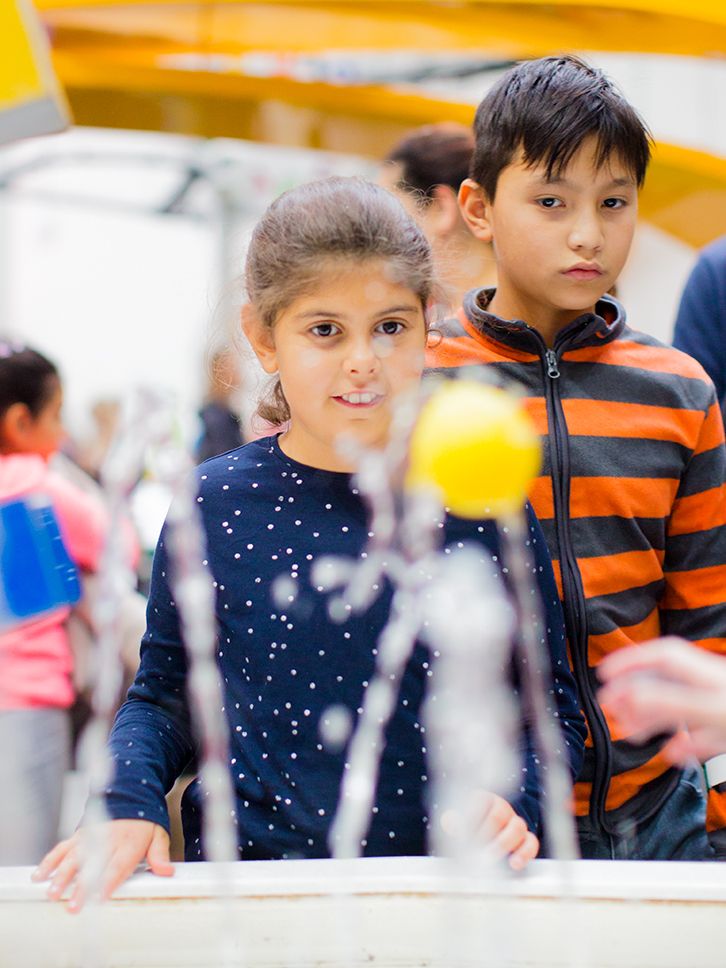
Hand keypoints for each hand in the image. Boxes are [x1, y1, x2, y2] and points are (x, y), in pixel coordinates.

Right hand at [32, 819, 172, 911]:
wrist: (132, 794)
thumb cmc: (144, 821)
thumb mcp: (158, 834)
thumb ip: (160, 854)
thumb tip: (166, 871)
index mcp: (129, 842)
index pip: (118, 865)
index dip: (108, 882)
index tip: (100, 897)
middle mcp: (107, 840)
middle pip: (92, 865)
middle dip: (81, 886)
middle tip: (72, 905)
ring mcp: (90, 836)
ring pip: (73, 857)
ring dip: (61, 875)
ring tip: (52, 892)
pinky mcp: (79, 835)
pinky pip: (63, 847)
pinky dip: (50, 860)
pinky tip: (40, 875)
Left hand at [443, 792, 538, 869]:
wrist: (483, 840)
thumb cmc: (468, 827)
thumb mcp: (457, 821)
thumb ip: (452, 820)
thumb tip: (449, 821)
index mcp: (484, 798)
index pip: (480, 801)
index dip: (471, 817)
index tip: (462, 833)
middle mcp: (502, 807)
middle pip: (499, 815)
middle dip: (485, 833)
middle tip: (474, 848)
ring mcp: (516, 822)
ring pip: (517, 827)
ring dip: (502, 844)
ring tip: (488, 857)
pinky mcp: (526, 839)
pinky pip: (531, 843)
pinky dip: (524, 853)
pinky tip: (513, 863)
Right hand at [599, 637, 725, 760]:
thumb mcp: (707, 709)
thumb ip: (669, 702)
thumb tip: (629, 696)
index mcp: (705, 673)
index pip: (662, 656)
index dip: (631, 660)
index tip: (605, 672)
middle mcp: (710, 687)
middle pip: (664, 683)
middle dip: (632, 694)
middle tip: (609, 706)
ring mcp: (718, 710)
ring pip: (677, 710)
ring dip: (650, 721)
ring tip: (630, 732)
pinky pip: (697, 736)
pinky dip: (680, 744)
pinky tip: (671, 752)